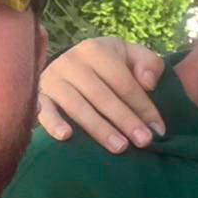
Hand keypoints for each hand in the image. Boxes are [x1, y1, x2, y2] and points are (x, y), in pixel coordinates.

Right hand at [38, 37, 166, 152]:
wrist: (73, 62)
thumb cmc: (111, 63)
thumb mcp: (132, 55)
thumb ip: (148, 64)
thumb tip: (148, 83)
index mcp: (96, 50)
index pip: (124, 83)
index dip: (143, 106)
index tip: (158, 129)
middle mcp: (71, 61)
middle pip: (102, 96)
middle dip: (126, 120)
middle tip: (144, 141)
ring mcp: (52, 78)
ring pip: (77, 106)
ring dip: (99, 128)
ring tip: (120, 147)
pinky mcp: (39, 95)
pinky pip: (44, 110)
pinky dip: (53, 123)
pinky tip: (67, 137)